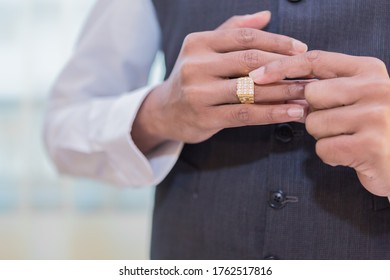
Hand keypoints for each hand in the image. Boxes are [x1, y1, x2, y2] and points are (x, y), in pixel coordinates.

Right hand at [132, 11, 307, 152]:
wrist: (163, 111)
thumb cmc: (191, 78)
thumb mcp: (203, 49)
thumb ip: (231, 30)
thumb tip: (266, 14)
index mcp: (198, 43)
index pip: (244, 37)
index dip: (276, 41)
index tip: (301, 49)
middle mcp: (196, 65)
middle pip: (250, 60)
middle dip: (284, 66)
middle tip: (310, 72)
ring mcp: (199, 92)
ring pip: (251, 89)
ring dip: (284, 91)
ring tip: (308, 94)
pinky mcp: (204, 117)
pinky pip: (245, 115)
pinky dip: (273, 113)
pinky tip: (292, 113)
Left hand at [250, 50, 389, 195]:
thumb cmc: (373, 128)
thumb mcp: (358, 96)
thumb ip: (327, 86)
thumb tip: (282, 84)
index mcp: (369, 70)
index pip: (316, 59)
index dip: (283, 66)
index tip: (257, 75)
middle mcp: (375, 87)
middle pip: (311, 94)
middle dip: (314, 112)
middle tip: (338, 123)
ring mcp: (375, 116)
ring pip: (314, 123)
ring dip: (323, 136)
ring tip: (348, 139)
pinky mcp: (369, 145)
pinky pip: (323, 149)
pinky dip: (331, 156)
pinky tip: (351, 155)